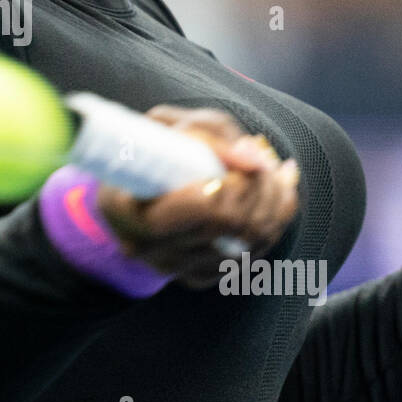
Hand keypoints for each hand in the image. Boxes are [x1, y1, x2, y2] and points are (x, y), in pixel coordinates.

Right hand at [96, 106, 299, 289]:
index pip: (206, 209)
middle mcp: (153, 251)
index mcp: (132, 213)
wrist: (124, 187)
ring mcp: (176, 269)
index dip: (238, 182)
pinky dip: (272, 224)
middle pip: (235, 229)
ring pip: (252, 246)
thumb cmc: (143, 149)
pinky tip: (275, 196)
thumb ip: (211, 135)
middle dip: (265, 189)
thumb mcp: (166, 125)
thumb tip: (255, 157)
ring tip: (278, 174)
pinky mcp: (199, 275)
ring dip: (275, 205)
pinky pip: (252, 256)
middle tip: (268, 161)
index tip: (248, 154)